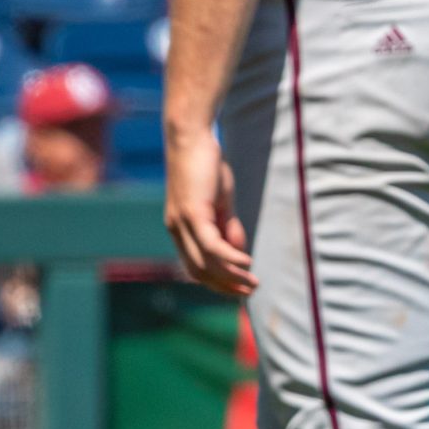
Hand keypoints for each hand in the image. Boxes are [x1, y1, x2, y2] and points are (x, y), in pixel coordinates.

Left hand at [164, 124, 254, 297]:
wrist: (190, 136)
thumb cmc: (205, 164)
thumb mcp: (220, 200)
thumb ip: (226, 225)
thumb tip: (236, 250)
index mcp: (180, 229)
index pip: (196, 266)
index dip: (218, 281)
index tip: (239, 288)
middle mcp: (177, 230)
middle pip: (199, 271)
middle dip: (225, 285)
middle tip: (249, 292)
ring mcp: (182, 223)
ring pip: (206, 262)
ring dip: (230, 276)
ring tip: (252, 283)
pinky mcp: (192, 213)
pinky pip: (211, 245)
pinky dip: (229, 258)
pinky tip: (246, 263)